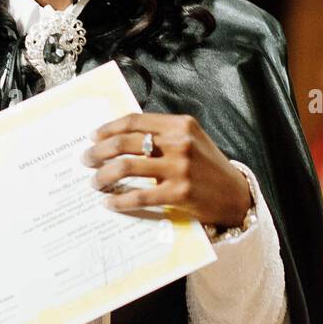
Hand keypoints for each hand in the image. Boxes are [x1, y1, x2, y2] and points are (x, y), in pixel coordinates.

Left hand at [83, 114, 252, 227]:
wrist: (235, 194)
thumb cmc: (208, 167)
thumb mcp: (191, 140)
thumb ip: (162, 134)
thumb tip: (120, 137)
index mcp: (180, 124)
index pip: (134, 121)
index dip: (108, 129)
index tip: (93, 137)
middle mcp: (179, 142)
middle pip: (125, 143)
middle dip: (99, 152)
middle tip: (86, 160)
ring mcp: (180, 168)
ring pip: (127, 167)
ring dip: (104, 175)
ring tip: (95, 182)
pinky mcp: (179, 193)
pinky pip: (139, 195)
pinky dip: (120, 200)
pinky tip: (110, 202)